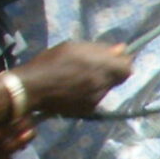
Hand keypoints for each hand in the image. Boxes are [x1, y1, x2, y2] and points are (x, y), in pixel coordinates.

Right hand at [19, 40, 133, 116]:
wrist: (32, 88)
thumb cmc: (51, 62)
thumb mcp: (74, 47)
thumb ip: (101, 49)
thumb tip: (121, 49)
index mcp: (101, 67)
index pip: (127, 68)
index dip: (122, 63)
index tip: (112, 59)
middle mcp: (102, 85)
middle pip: (117, 79)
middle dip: (110, 72)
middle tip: (93, 67)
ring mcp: (95, 100)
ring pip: (106, 89)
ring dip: (99, 83)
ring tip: (78, 78)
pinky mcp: (87, 110)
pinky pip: (95, 99)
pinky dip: (89, 93)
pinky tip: (74, 90)